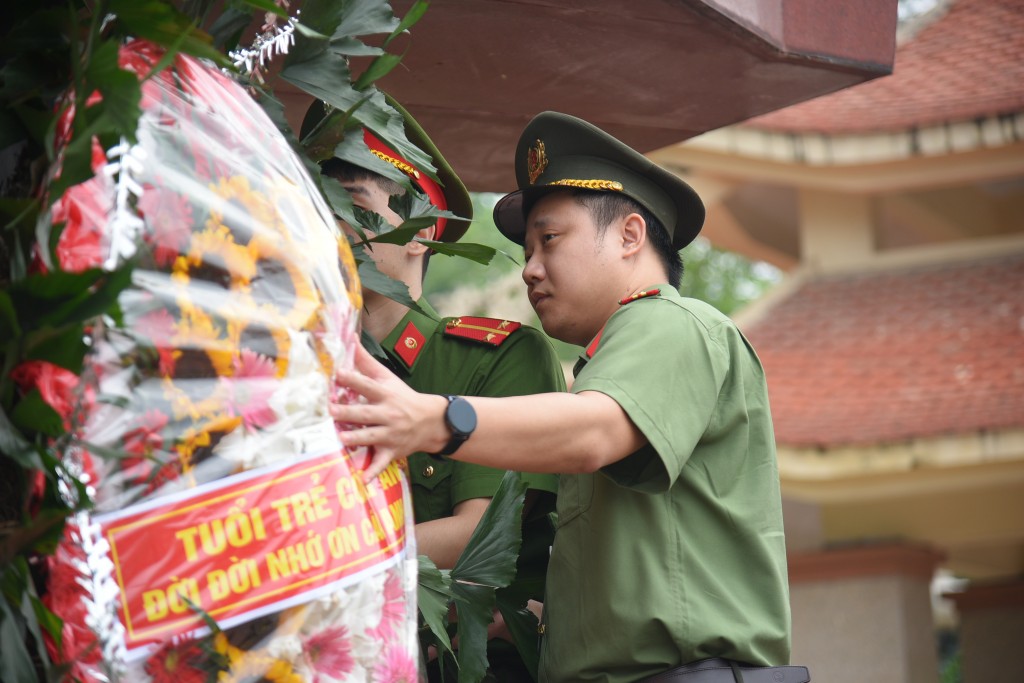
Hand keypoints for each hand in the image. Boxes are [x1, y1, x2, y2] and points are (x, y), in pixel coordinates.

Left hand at [331, 344, 447, 479]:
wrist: (431, 421)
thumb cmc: (402, 397)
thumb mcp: (388, 377)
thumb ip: (366, 361)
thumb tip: (350, 337)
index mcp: (385, 395)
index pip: (367, 385)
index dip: (353, 379)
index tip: (338, 374)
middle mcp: (388, 414)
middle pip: (366, 413)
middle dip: (349, 412)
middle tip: (331, 411)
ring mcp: (390, 434)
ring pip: (372, 437)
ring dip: (357, 439)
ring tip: (341, 439)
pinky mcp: (392, 451)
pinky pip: (382, 463)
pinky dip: (373, 472)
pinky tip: (362, 480)